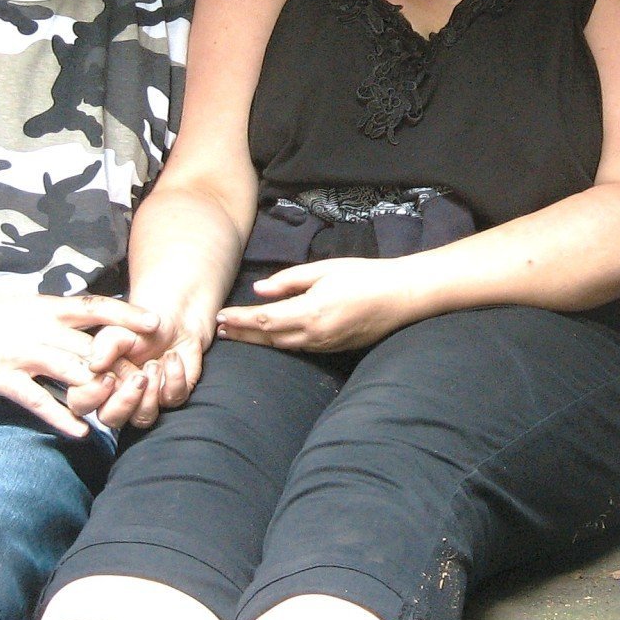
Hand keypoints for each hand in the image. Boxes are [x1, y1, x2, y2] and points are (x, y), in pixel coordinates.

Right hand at [0, 288, 162, 437]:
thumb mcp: (21, 306)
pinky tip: (82, 432)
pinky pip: (38, 400)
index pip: (95, 308)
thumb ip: (53, 317)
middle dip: (123, 366)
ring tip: (123, 410)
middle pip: (93, 347)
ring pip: (72, 373)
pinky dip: (62, 417)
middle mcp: (39, 328)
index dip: (127, 316)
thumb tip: (84, 325)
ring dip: (101, 393)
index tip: (157, 323)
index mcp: (45, 307)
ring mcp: (20, 353)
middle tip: (151, 383)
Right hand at [71, 288, 217, 430]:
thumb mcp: (117, 331)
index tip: (107, 376)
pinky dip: (175, 377)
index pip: (82, 403)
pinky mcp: (172, 396)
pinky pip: (173, 399)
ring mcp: (146, 401)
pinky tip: (172, 357)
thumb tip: (94, 365)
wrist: (172, 321)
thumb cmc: (138, 328)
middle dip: (125, 401)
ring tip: (154, 364)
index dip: (91, 395)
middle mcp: (119, 397)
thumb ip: (104, 346)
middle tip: (138, 377)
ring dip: (150, 393)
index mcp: (99, 382)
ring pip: (142, 418)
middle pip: (111, 419)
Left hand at [215, 257, 418, 353]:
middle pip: (268, 338)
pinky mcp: (333, 349)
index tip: (220, 316)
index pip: (264, 320)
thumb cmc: (364, 276)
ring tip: (237, 335)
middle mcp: (314, 334)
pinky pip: (298, 348)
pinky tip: (269, 338)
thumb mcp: (324, 270)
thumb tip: (259, 290)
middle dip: (242, 334)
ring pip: (282, 346)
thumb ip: (289, 280)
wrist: (401, 297)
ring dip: (258, 341)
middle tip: (219, 331)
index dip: (240, 320)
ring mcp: (324, 345)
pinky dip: (278, 343)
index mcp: (310, 312)